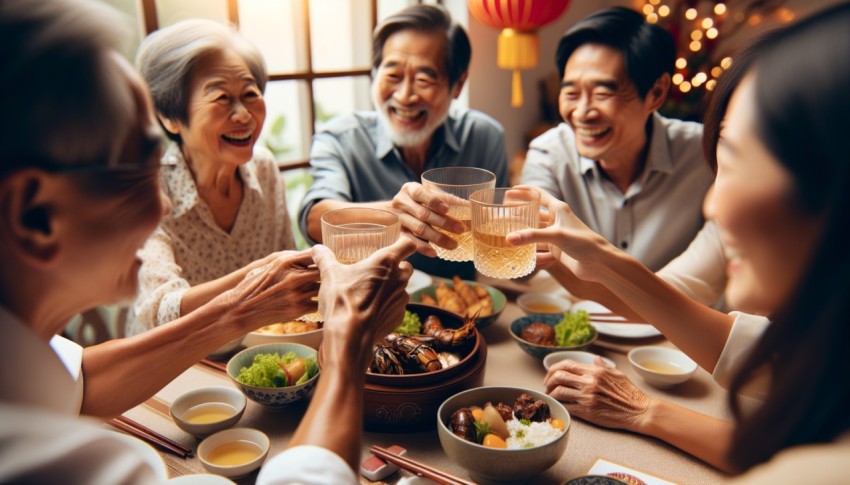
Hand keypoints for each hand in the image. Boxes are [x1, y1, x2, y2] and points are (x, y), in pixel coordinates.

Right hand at [225, 250, 320, 328]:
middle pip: (325, 271)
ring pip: (324, 288)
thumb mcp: (268, 265)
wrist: (239, 309)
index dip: (324, 257)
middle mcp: (293, 276)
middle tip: (331, 277)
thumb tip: (309, 254)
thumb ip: (289, 259)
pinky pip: (318, 304)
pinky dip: (319, 304)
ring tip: (325, 291)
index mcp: (286, 261)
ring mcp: (297, 294)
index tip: (327, 261)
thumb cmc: (253, 286)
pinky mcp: (298, 310)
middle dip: (329, 273)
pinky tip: (316, 303)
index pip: (317, 254)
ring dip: (326, 290)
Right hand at [311, 237, 416, 368]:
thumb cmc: (341, 300)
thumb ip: (325, 258)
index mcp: (387, 261)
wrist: (350, 336)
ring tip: (369, 292)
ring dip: (390, 287)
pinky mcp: (399, 316)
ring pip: (401, 287)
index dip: (404, 242)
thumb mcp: (329, 275)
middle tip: (376, 270)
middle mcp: (400, 278)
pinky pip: (396, 306)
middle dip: (395, 267)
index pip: (408, 244)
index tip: (395, 244)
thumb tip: (317, 249)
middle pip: (406, 266)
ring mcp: (402, 299)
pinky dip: (386, 306)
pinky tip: (369, 310)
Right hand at [389, 182, 465, 256]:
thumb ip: (447, 201)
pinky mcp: (396, 234)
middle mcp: (401, 203)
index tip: (447, 209)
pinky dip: (423, 248)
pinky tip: (435, 253)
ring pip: (418, 229)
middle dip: (443, 222)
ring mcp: (397, 219)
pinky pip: (410, 242)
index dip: (434, 201)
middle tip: (461, 229)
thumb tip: (472, 208)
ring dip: (437, 238)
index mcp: (410, 189)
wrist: (390, 214)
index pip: (420, 193)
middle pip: (422, 213)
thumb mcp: (428, 197)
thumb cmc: (417, 203)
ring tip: (454, 244)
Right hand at [506, 185, 614, 283]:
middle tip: (501, 212)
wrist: (599, 262)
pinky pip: (538, 247)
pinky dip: (529, 249)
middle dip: (517, 212)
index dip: (524, 191)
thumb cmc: (584, 242)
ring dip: (520, 231)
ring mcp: (556, 236)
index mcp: (558, 209)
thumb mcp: (556, 236)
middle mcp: (556, 220)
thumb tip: (508, 239)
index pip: (538, 194)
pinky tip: (519, 252)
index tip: (509, 190)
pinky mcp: (556, 250)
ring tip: (504, 232)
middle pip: (533, 213)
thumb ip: (531, 236)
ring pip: (534, 231)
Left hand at [544, 358, 651, 430]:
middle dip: (548, 380)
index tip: (551, 374)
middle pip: (558, 376)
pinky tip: (559, 405)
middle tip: (547, 386)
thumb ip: (603, 366)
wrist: (639, 411)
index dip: (554, 368)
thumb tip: (595, 359)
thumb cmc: (630, 393)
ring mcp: (587, 397)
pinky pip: (566, 406)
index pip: (567, 364)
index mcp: (595, 371)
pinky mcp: (587, 411)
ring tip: (551, 395)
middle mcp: (589, 382)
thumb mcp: (617, 373)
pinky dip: (560, 405)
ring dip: (551, 393)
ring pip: (559, 392)